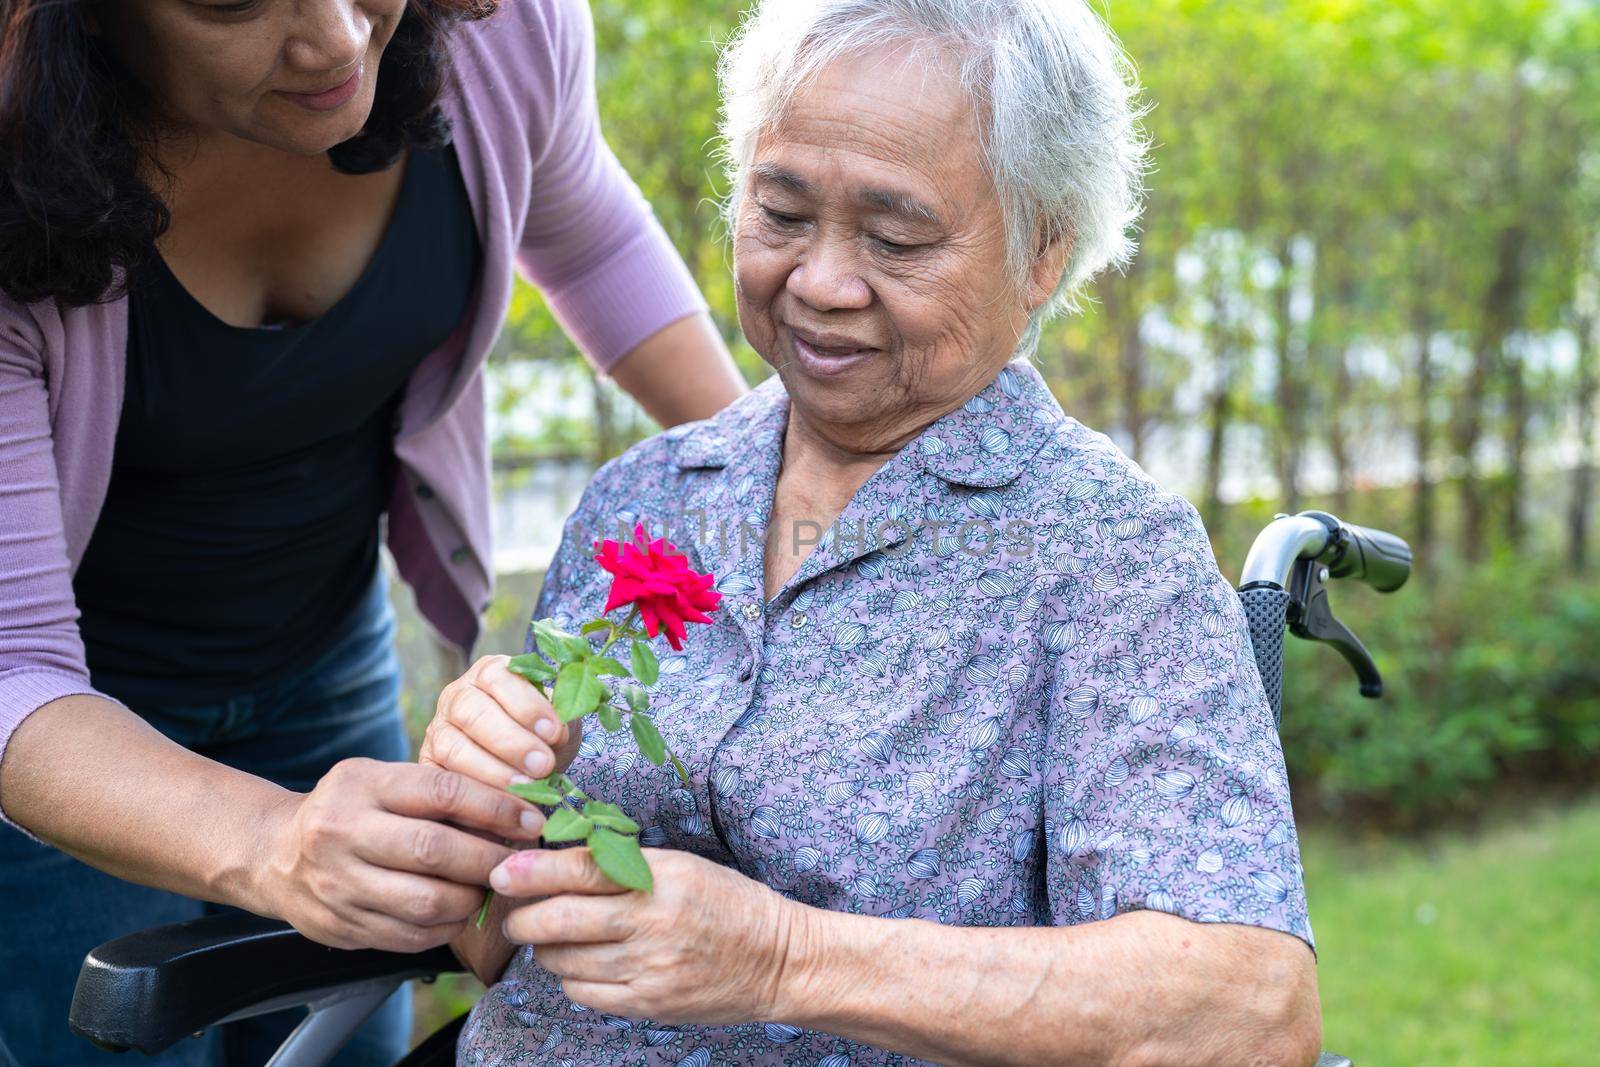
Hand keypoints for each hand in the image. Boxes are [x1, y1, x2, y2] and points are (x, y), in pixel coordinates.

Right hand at [256, 758, 546, 950]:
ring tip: (488, 887)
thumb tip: (514, 810)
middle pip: (434, 850)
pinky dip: (446, 927)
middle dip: (488, 858)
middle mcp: (342, 832)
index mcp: (361, 785)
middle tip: (517, 862)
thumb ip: (436, 792)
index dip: (495, 807)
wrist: (274, 856)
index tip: (529, 819)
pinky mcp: (341, 926)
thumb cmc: (350, 809)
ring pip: (426, 901)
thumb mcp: (381, 781)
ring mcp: (338, 884)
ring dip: (471, 898)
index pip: (441, 791)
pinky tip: (459, 912)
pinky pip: (410, 936)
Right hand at [419, 655, 582, 788]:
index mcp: (489, 674)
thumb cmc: (544, 739)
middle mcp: (456, 697)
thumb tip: (555, 733)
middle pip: (470, 712)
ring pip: (452, 747)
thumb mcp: (559, 722)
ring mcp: (438, 732)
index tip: (553, 732)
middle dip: (510, 741)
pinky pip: (442, 781)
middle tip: (542, 766)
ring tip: (527, 789)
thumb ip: (559, 720)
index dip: (526, 705)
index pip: (497, 678)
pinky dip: (473, 796)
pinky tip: (502, 807)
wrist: (528, 772)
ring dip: (492, 771)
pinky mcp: (429, 768)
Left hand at [491, 847, 804, 1023]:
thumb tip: (557, 862)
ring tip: (551, 940)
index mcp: (661, 878)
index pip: (581, 871)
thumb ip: (624, 864)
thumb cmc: (725, 902)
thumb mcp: (681, 866)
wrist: (777, 959)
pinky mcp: (649, 1004)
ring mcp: (650, 968)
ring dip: (546, 950)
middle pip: (561, 921)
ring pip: (565, 962)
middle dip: (524, 919)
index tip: (503, 871)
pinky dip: (571, 978)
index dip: (533, 871)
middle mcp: (652, 923)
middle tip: (514, 916)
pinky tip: (583, 965)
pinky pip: (585, 993)